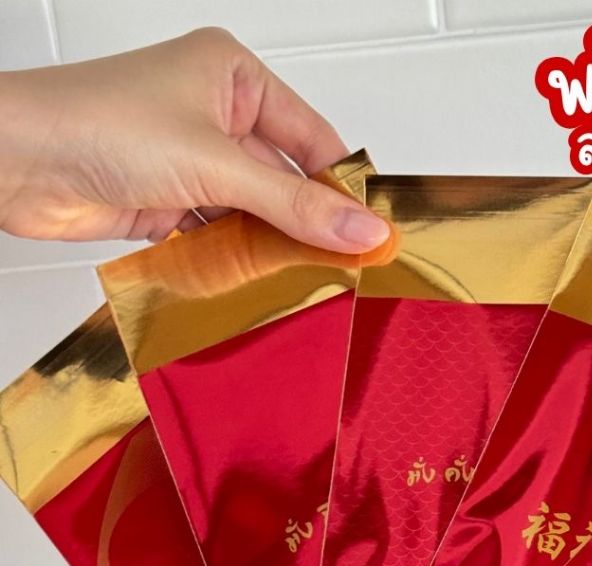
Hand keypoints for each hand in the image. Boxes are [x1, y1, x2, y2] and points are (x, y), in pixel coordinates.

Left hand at [0, 28, 388, 251]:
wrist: (13, 161)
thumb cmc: (95, 125)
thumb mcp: (216, 165)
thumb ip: (294, 205)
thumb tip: (363, 230)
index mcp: (233, 77)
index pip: (313, 139)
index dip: (343, 188)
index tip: (372, 234)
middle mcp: (216, 114)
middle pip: (287, 180)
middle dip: (309, 223)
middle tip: (346, 266)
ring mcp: (193, 161)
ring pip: (257, 213)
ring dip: (274, 246)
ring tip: (307, 279)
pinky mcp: (172, 202)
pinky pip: (224, 235)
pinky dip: (238, 258)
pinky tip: (258, 279)